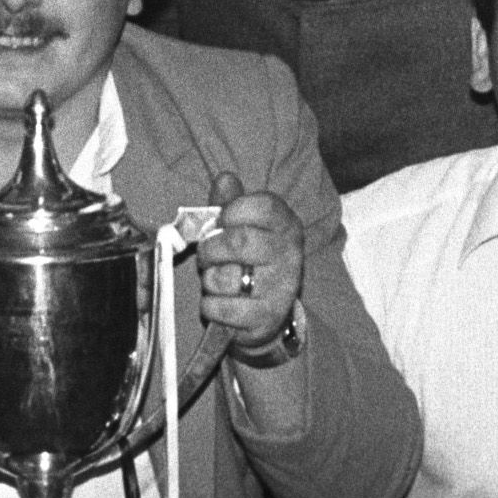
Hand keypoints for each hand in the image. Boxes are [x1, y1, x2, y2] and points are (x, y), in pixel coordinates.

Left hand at [197, 171, 303, 355]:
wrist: (267, 310)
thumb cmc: (250, 257)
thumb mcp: (243, 224)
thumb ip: (230, 201)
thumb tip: (224, 179)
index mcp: (286, 225)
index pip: (261, 206)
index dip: (231, 212)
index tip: (222, 221)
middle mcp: (290, 255)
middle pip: (238, 242)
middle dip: (210, 249)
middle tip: (207, 254)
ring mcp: (280, 289)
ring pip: (225, 277)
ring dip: (208, 279)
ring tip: (215, 279)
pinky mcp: (266, 318)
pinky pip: (222, 308)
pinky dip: (210, 305)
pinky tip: (218, 301)